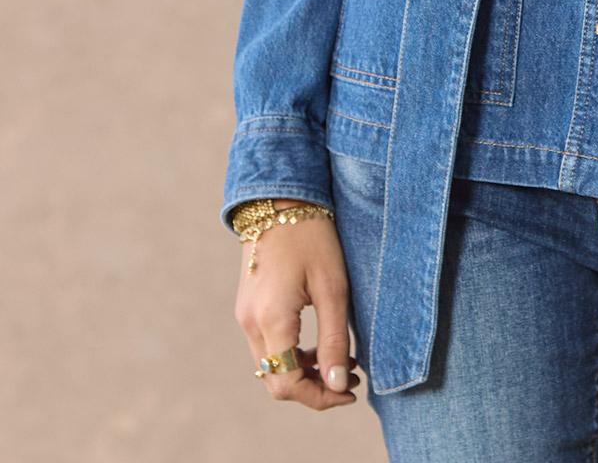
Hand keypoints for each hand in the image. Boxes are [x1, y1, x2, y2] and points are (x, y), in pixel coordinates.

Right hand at [234, 200, 361, 408]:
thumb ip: (334, 338)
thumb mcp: (333, 287)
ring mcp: (246, 317)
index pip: (288, 384)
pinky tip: (319, 343)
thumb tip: (337, 384)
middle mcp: (251, 324)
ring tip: (342, 360)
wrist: (281, 200)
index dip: (320, 397)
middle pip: (277, 381)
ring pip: (271, 367)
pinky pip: (268, 348)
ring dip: (304, 372)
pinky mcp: (249, 308)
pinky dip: (293, 355)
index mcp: (271, 320)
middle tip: (350, 376)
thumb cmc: (312, 237)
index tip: (350, 389)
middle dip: (314, 388)